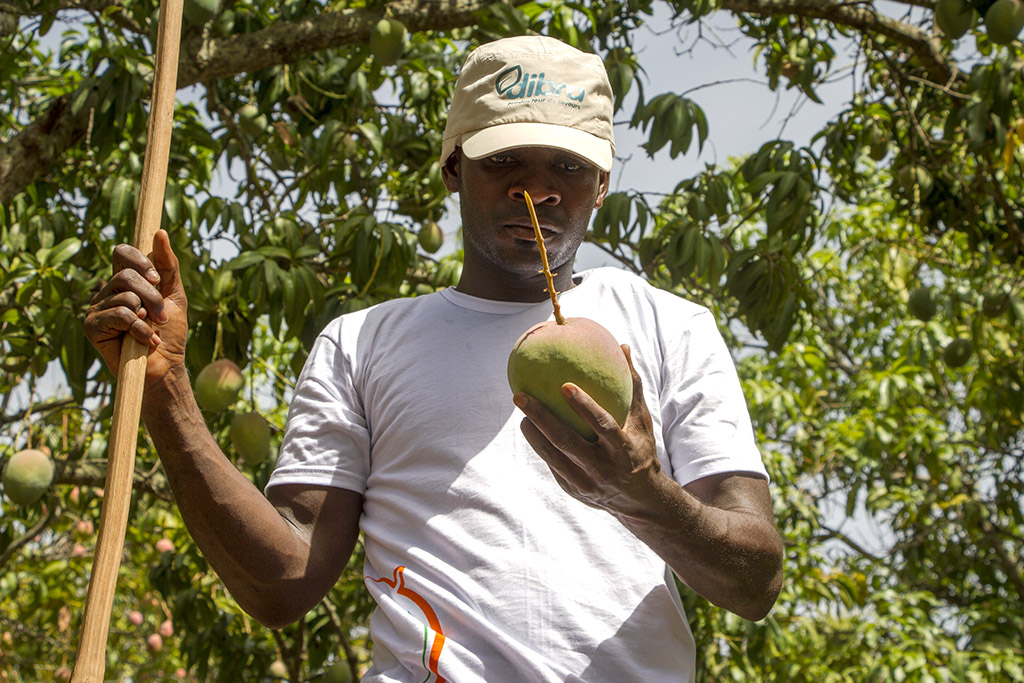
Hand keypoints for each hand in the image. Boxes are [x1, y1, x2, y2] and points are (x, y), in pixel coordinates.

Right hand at [84, 229, 187, 387]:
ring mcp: (97, 309)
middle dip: (152, 296)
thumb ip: (168, 266)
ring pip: (125, 295)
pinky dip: (140, 329)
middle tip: (163, 317)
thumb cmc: (170, 333)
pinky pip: (119, 315)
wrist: (166, 366)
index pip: (122, 253)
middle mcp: (107, 292)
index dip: (140, 261)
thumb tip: (160, 232)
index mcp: (124, 282)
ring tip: (154, 331)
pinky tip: (147, 341)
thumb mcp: (175, 295)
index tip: (158, 280)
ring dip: (149, 315)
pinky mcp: (91, 327)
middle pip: (126, 275)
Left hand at [513, 345, 662, 517]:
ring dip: (532, 432)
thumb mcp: (641, 421)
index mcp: (622, 449)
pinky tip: (529, 427)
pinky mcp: (572, 489)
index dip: (584, 406)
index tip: (565, 385)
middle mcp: (602, 468)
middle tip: (520, 395)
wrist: (638, 500)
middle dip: (540, 417)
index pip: (602, 425)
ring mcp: (585, 482)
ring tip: (521, 411)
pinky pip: (551, 464)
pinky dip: (539, 445)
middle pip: (565, 441)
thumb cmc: (640, 449)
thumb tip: (624, 347)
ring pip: (551, 455)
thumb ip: (632, 386)